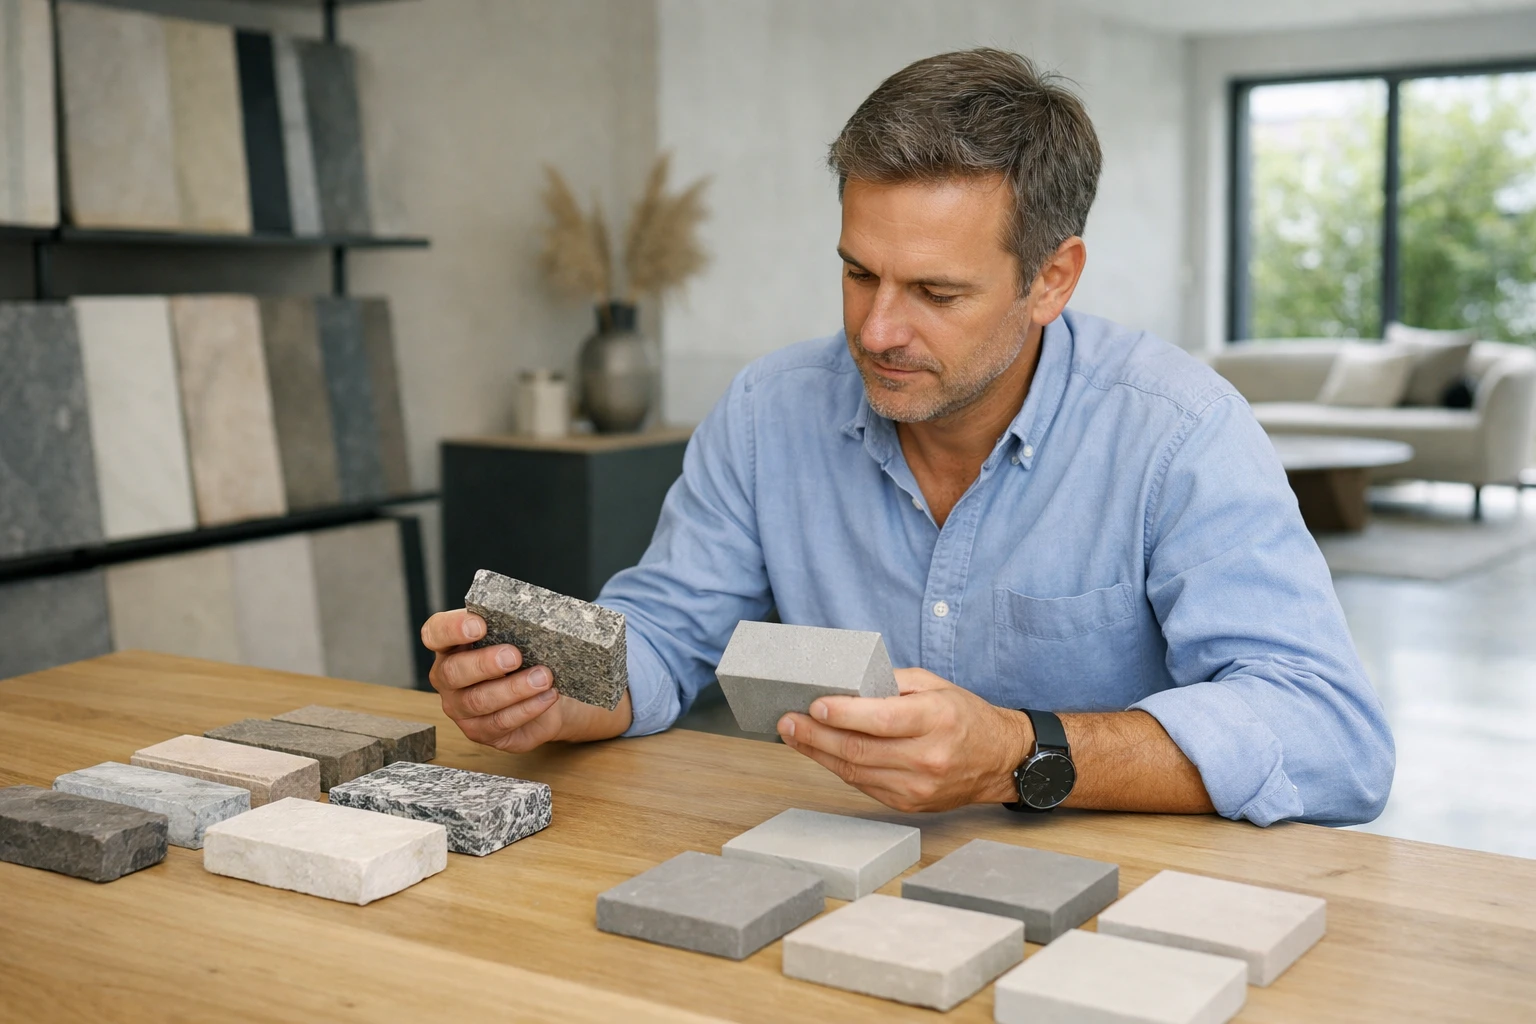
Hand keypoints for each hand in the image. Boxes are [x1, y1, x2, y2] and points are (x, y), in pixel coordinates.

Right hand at [420, 609, 567, 752]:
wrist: (544, 691)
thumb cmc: (523, 658)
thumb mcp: (516, 637)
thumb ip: (510, 627)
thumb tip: (525, 621)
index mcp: (450, 646)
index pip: (435, 633)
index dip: (452, 629)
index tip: (479, 625)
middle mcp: (447, 678)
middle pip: (453, 672)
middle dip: (484, 663)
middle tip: (514, 656)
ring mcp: (460, 708)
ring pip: (478, 701)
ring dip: (513, 689)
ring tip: (542, 678)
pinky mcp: (479, 731)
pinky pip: (500, 722)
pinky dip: (527, 708)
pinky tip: (547, 696)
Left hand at [776, 667, 1033, 811]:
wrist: (999, 761)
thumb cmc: (965, 717)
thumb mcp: (934, 685)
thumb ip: (891, 682)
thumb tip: (846, 684)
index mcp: (935, 720)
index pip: (881, 720)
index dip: (843, 714)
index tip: (814, 704)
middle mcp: (927, 758)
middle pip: (859, 750)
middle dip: (815, 735)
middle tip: (787, 721)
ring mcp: (917, 787)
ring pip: (855, 772)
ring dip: (818, 753)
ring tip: (794, 735)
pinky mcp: (908, 805)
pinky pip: (863, 785)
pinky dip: (838, 768)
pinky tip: (820, 752)